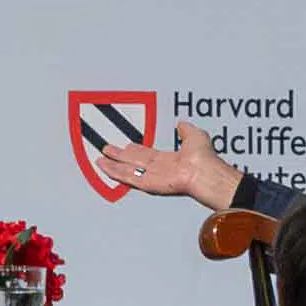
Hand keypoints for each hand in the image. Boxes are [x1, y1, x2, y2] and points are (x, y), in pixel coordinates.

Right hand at [117, 126, 248, 214]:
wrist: (204, 171)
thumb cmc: (204, 158)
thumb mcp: (195, 136)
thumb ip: (186, 130)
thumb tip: (181, 123)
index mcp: (169, 160)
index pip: (147, 155)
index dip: (135, 150)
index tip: (125, 146)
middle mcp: (160, 169)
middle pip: (134, 162)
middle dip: (120, 157)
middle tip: (107, 151)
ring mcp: (153, 176)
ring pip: (128, 170)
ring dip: (113, 165)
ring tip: (100, 161)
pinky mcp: (149, 182)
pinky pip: (129, 177)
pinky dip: (116, 172)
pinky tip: (106, 168)